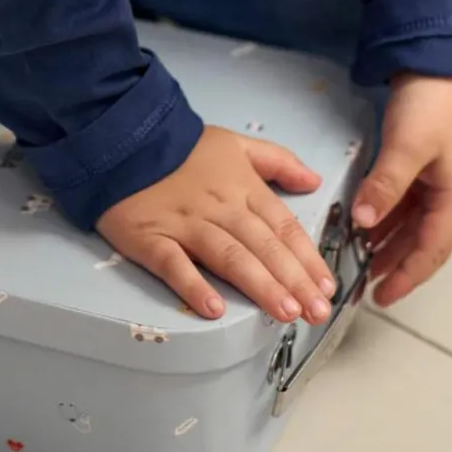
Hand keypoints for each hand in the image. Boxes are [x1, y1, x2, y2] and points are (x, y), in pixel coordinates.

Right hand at [96, 127, 336, 323]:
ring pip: (228, 256)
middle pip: (263, 246)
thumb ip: (277, 161)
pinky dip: (193, 286)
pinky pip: (173, 264)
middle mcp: (219, 209)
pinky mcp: (150, 238)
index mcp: (242, 188)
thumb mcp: (234, 144)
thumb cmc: (181, 147)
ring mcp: (184, 225)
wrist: (123, 139)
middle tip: (316, 312)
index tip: (327, 287)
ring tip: (285, 312)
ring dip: (260, 285)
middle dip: (294, 280)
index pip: (282, 227)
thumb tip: (314, 181)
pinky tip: (214, 309)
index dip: (307, 258)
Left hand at [353, 74, 451, 306]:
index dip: (408, 275)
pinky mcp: (421, 165)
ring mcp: (436, 179)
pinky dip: (384, 217)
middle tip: (365, 286)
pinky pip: (402, 203)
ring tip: (360, 262)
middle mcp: (449, 193)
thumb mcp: (407, 147)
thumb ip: (386, 186)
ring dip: (388, 243)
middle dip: (396, 265)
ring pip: (411, 224)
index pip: (432, 249)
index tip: (383, 296)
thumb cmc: (432, 103)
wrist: (438, 61)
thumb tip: (364, 222)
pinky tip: (363, 225)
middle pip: (422, 241)